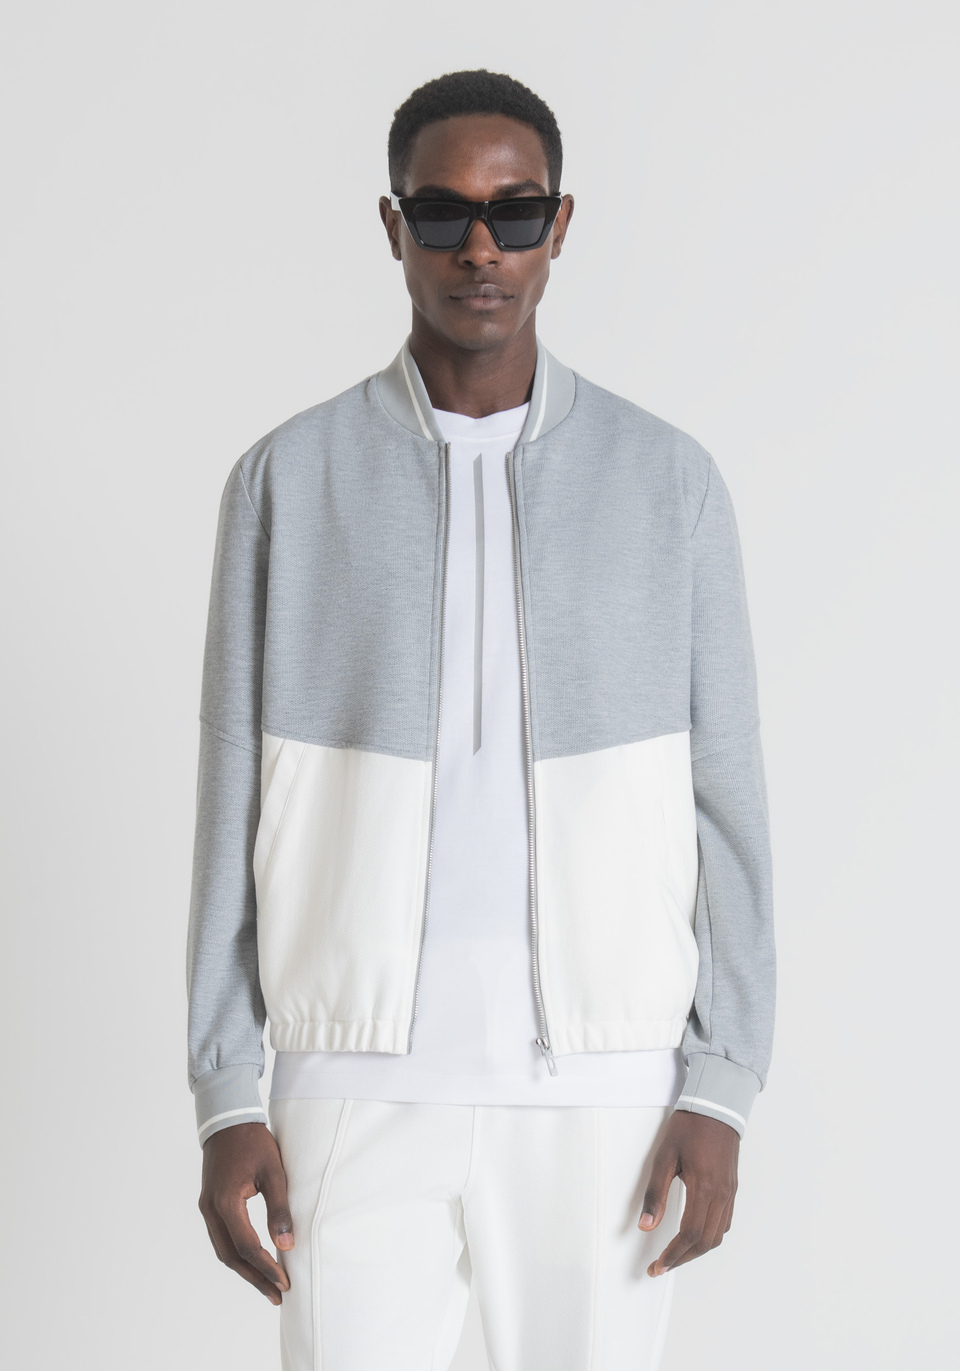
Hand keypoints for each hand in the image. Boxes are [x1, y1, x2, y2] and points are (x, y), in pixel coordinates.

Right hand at [198, 1122, 293, 1304]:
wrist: (228, 1120)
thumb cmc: (253, 1141)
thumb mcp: (273, 1171)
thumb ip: (279, 1208)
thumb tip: (287, 1244)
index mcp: (225, 1202)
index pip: (246, 1246)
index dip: (266, 1267)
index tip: (285, 1281)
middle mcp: (210, 1210)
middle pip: (230, 1256)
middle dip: (254, 1277)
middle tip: (277, 1295)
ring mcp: (207, 1208)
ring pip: (223, 1250)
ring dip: (244, 1269)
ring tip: (268, 1285)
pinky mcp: (210, 1205)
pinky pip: (221, 1238)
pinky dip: (237, 1253)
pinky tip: (253, 1261)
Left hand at [639, 1111, 738, 1275]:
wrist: (716, 1107)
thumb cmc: (688, 1128)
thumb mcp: (664, 1156)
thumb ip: (656, 1193)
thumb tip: (646, 1225)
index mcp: (704, 1188)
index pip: (690, 1234)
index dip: (673, 1254)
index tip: (657, 1265)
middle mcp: (721, 1195)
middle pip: (705, 1242)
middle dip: (682, 1258)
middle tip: (661, 1266)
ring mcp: (729, 1193)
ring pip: (717, 1236)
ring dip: (696, 1250)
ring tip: (675, 1255)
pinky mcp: (732, 1189)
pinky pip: (725, 1223)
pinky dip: (709, 1236)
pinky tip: (695, 1236)